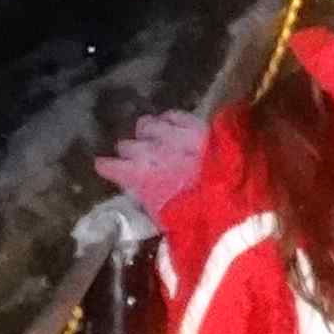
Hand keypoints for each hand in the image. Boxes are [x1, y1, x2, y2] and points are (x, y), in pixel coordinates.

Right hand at [95, 106, 213, 209]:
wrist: (228, 200)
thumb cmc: (192, 219)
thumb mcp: (160, 217)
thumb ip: (146, 200)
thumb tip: (142, 194)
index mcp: (137, 175)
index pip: (109, 166)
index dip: (107, 167)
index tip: (105, 167)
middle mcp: (148, 151)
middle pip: (126, 145)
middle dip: (129, 152)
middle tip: (135, 157)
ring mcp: (171, 135)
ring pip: (147, 124)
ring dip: (147, 132)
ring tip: (151, 136)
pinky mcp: (194, 126)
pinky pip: (173, 115)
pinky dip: (169, 119)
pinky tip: (169, 123)